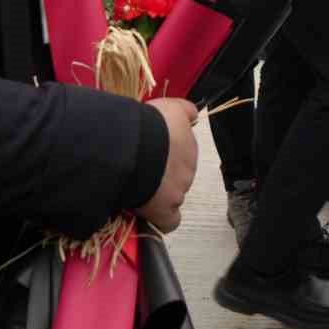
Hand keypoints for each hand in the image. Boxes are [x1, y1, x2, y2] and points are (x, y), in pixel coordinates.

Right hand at [138, 98, 198, 232]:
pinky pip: (169, 220)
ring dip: (158, 194)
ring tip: (136, 189)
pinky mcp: (166, 209)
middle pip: (177, 174)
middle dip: (161, 174)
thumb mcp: (169, 107)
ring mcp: (179, 189)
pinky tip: (150, 215)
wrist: (135, 146)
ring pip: (173, 195)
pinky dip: (161, 219)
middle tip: (140, 170)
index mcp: (189, 143)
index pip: (182, 152)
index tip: (151, 153)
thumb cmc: (147, 124)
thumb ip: (184, 112)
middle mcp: (189, 166)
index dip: (166, 154)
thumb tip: (193, 115)